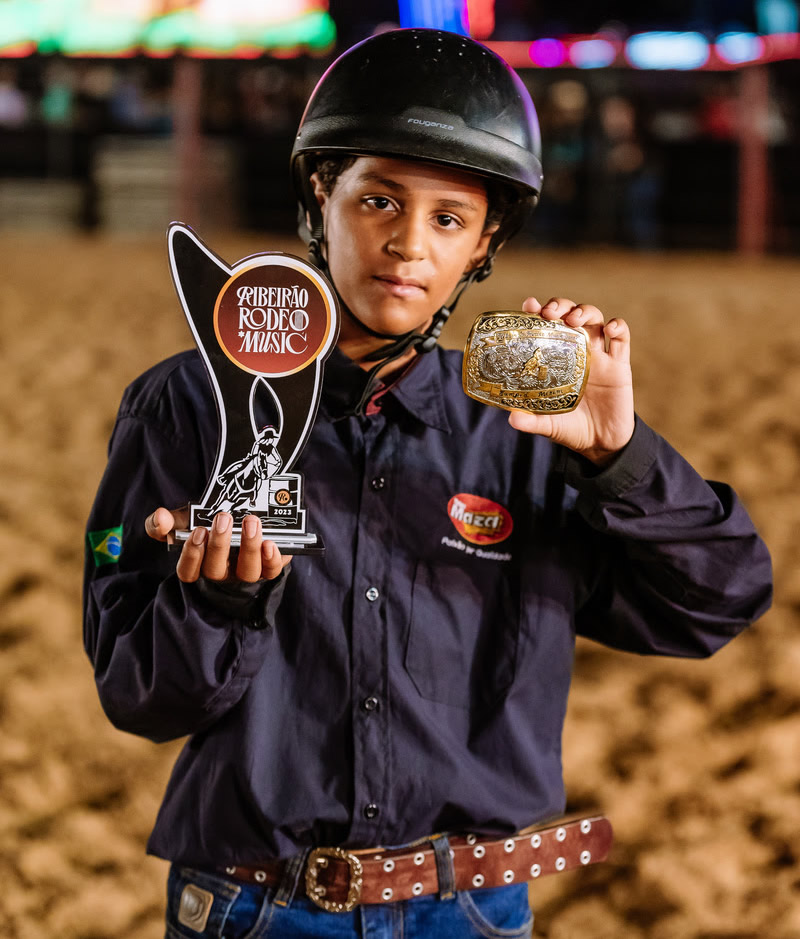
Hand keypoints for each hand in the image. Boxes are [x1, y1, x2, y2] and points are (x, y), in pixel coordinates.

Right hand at [145, 508, 290, 583]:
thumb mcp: (184, 521)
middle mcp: (223, 574)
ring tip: (250, 522)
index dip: (192, 555)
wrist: (243, 517)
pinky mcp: (269, 567)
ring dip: (249, 547)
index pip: (188, 573)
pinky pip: (272, 571)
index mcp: (199, 566)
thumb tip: (160, 519)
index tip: (198, 531)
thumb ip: (164, 522)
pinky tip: (269, 542)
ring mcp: (246, 573)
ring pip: (247, 572)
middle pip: (216, 571)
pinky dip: (272, 558)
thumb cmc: (209, 525)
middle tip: (223, 518)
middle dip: (219, 545)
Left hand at [507, 296, 634, 465]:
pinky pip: (622, 339)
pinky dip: (619, 327)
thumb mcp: (548, 425)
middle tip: (550, 312)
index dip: (538, 313)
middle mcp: (577, 352)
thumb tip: (512, 419)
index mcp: (556, 360)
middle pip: (570, 315)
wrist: (601, 443)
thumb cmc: (571, 428)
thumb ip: (532, 421)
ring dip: (585, 311)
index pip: (546, 328)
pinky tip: (611, 327)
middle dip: (561, 306)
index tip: (529, 305)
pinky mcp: (620, 366)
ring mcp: (599, 356)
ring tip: (574, 318)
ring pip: (595, 320)